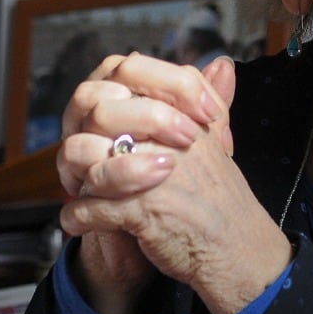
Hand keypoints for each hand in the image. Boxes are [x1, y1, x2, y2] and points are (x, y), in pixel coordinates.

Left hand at [60, 57, 291, 313]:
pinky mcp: (141, 213)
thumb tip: (219, 63)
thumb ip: (211, 99)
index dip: (110, 92)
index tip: (110, 120)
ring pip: (85, 155)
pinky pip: (89, 207)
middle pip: (100, 112)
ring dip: (76, 175)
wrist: (237, 250)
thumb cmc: (221, 198)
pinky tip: (79, 221)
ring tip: (79, 187)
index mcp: (185, 115)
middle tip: (85, 154)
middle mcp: (168, 139)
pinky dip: (77, 217)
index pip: (132, 71)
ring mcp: (153, 176)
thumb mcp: (217, 142)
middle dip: (84, 135)